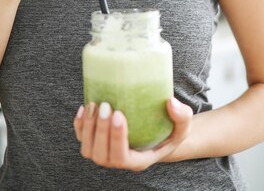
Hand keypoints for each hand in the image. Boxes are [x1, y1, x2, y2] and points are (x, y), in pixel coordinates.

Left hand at [73, 98, 193, 170]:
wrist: (158, 134)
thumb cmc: (171, 131)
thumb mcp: (184, 126)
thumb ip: (182, 116)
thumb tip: (171, 102)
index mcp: (139, 161)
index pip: (122, 157)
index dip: (117, 138)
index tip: (120, 114)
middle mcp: (119, 161)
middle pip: (101, 154)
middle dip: (101, 130)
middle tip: (106, 105)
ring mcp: (105, 153)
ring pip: (88, 149)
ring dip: (88, 127)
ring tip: (95, 104)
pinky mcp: (96, 142)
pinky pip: (81, 138)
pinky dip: (79, 125)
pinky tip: (84, 107)